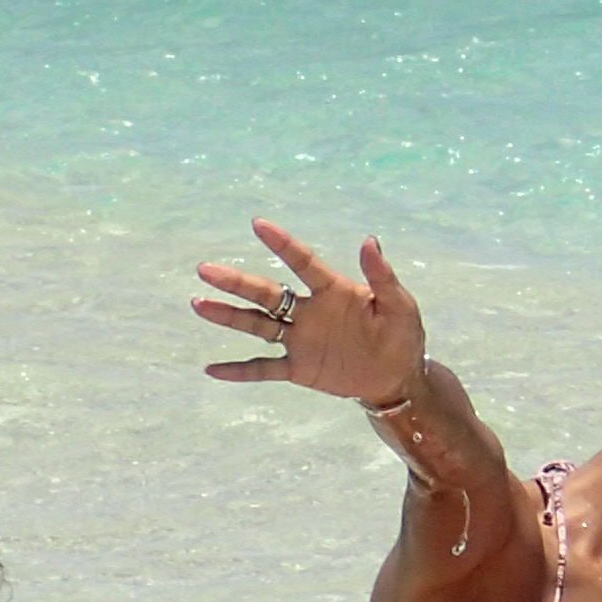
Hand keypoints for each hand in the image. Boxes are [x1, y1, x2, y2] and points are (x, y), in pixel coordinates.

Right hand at [192, 220, 426, 406]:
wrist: (398, 377)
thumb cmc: (402, 335)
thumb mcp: (400, 306)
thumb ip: (383, 277)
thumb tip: (370, 240)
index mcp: (334, 291)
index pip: (303, 263)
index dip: (282, 244)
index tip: (258, 224)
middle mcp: (310, 311)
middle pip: (267, 294)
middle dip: (236, 282)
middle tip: (205, 269)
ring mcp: (301, 340)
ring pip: (258, 325)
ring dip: (229, 316)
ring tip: (199, 305)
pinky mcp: (299, 368)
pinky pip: (264, 368)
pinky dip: (239, 371)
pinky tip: (212, 369)